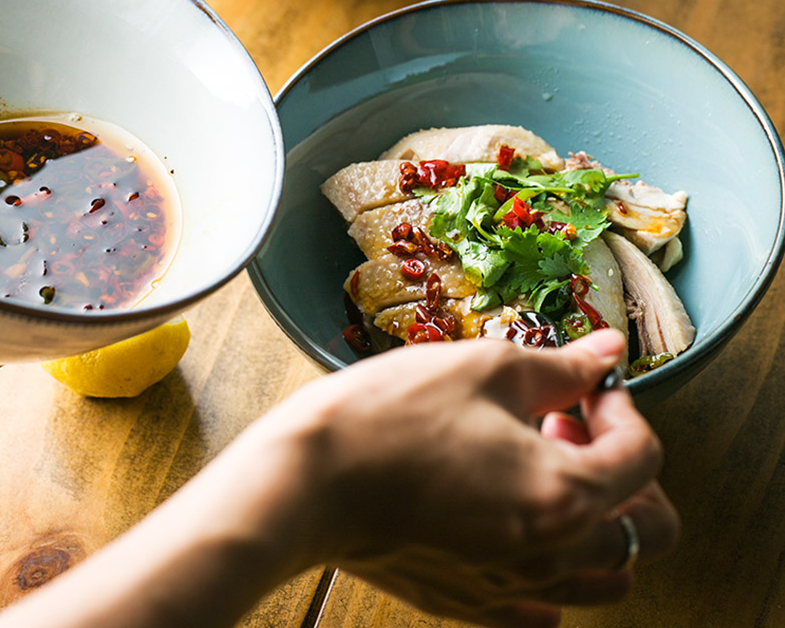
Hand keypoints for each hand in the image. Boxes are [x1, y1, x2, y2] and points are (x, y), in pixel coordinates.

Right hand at [272, 329, 678, 627]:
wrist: (309, 479)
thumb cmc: (393, 417)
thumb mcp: (488, 369)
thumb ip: (564, 366)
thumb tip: (609, 353)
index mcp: (564, 493)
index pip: (643, 456)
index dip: (623, 408)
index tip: (587, 387)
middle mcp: (551, 555)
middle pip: (646, 530)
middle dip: (624, 469)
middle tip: (571, 426)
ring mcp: (511, 587)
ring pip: (605, 575)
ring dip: (597, 517)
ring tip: (546, 468)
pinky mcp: (472, 602)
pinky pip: (546, 604)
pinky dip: (555, 564)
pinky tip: (518, 518)